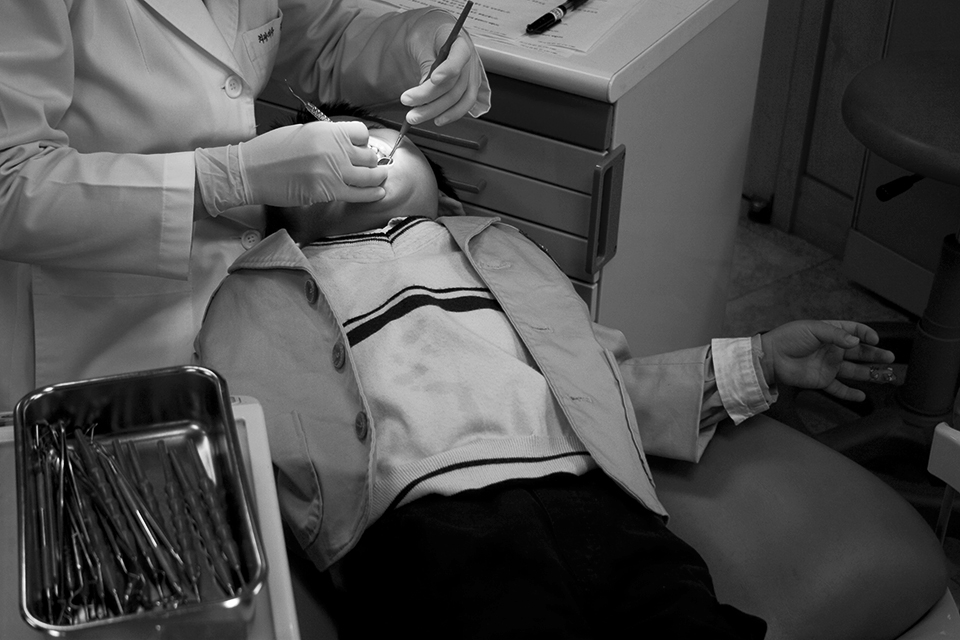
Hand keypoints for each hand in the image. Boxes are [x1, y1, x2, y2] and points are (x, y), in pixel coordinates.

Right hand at [238, 121, 386, 205]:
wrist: (251, 171)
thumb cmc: (271, 151)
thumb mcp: (302, 133)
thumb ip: (326, 138)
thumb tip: (347, 145)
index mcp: (326, 130)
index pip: (362, 132)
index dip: (364, 142)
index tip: (361, 148)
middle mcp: (334, 148)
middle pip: (369, 155)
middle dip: (372, 161)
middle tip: (370, 167)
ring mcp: (333, 170)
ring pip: (370, 175)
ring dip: (377, 178)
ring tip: (380, 179)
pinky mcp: (329, 191)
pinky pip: (360, 194)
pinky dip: (372, 194)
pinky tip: (378, 193)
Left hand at [400, 22, 487, 125]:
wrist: (435, 35)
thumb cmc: (429, 34)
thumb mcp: (421, 40)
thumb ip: (425, 62)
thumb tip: (423, 86)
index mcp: (459, 42)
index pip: (458, 57)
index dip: (447, 70)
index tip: (433, 79)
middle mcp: (469, 61)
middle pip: (453, 84)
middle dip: (428, 97)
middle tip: (407, 101)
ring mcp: (471, 77)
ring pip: (457, 99)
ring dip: (435, 111)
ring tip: (415, 116)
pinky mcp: (468, 89)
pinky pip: (463, 105)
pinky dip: (450, 115)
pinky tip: (436, 119)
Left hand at [759, 320, 895, 401]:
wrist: (771, 357)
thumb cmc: (788, 338)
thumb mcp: (813, 329)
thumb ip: (836, 335)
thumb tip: (856, 341)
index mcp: (830, 333)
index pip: (854, 331)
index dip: (866, 334)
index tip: (875, 339)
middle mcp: (832, 350)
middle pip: (859, 352)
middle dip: (876, 355)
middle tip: (890, 357)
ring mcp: (828, 366)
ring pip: (854, 371)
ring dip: (870, 373)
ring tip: (887, 376)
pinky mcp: (822, 380)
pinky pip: (839, 388)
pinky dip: (849, 393)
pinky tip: (862, 396)